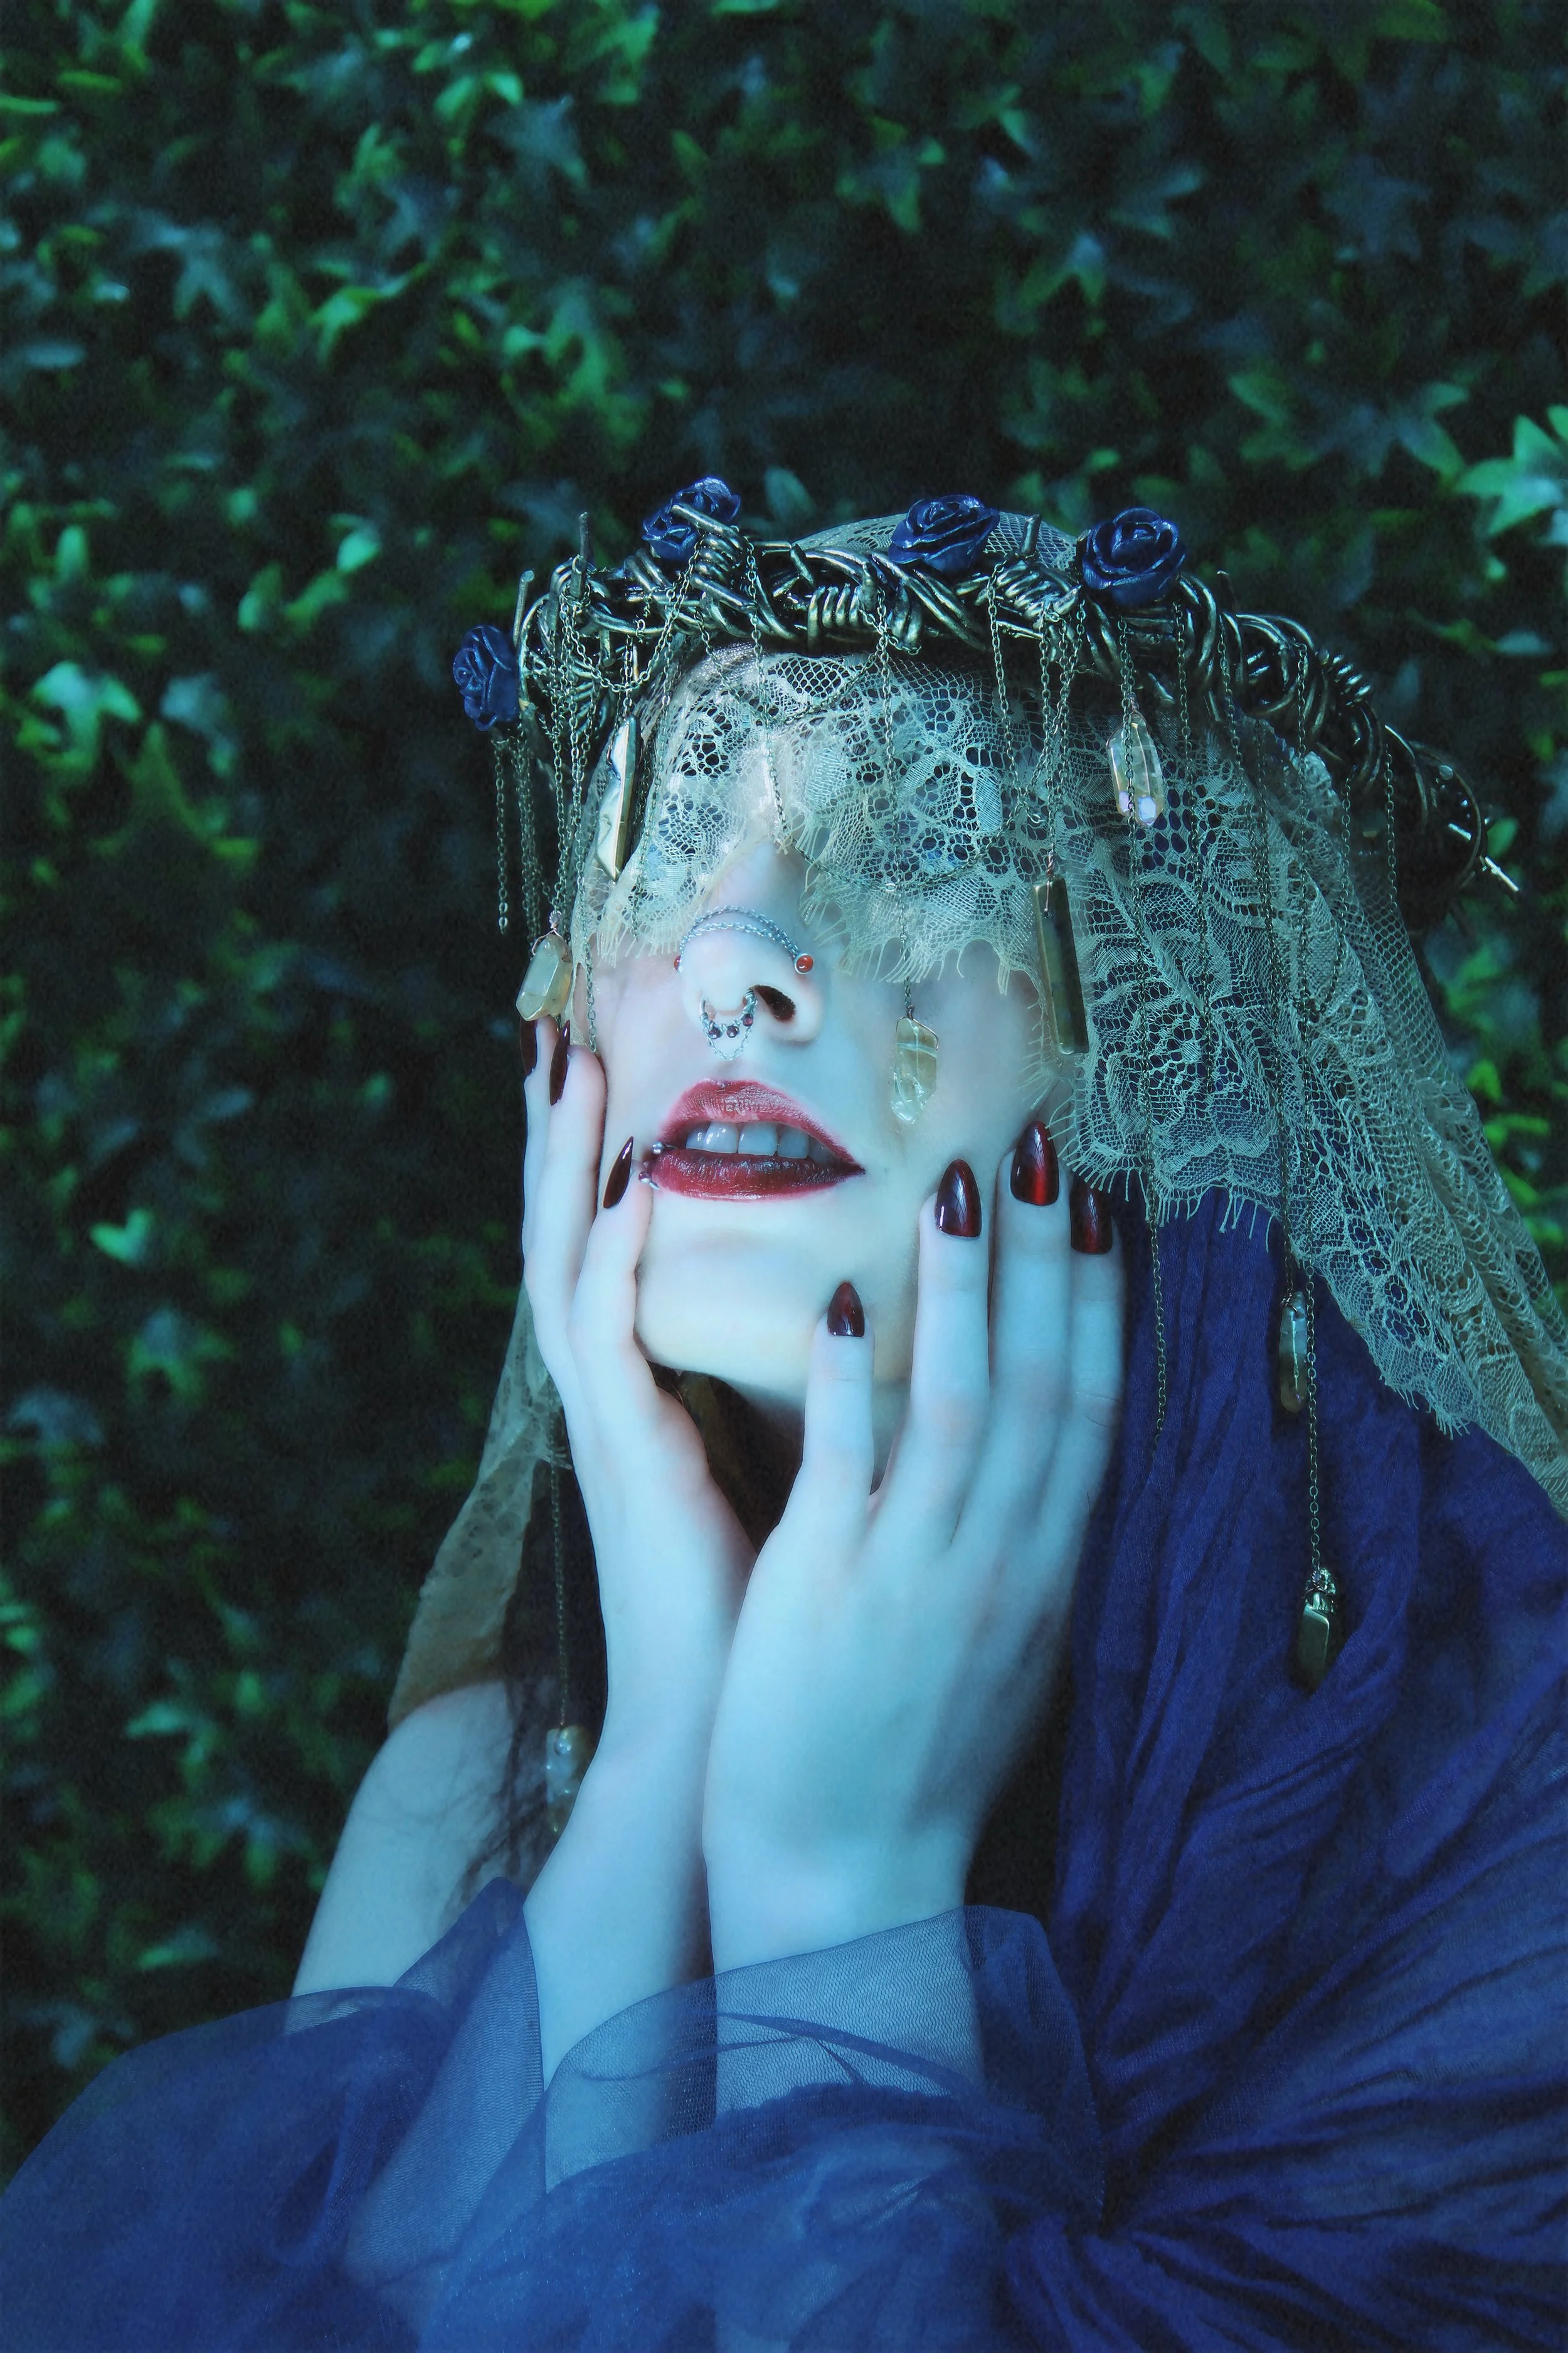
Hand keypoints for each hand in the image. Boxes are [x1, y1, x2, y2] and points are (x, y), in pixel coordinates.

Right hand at [522, 1018, 755, 2074]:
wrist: (727, 1731)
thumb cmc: (767, 1592)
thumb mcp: (791, 1454)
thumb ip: (801, 1373)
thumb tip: (861, 1289)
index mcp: (655, 1383)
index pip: (622, 1239)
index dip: (614, 1145)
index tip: (624, 1048)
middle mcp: (619, 1387)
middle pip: (575, 1225)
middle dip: (570, 1125)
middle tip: (565, 1016)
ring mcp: (610, 1418)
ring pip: (568, 1259)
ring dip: (567, 1157)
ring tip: (570, 1057)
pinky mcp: (623, 1456)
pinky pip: (601, 1336)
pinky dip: (607, 1253)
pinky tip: (624, 1180)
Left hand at [703, 1139, 1123, 1971]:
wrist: (850, 1877)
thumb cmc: (919, 1756)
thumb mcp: (1005, 1646)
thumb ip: (1024, 1547)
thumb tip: (1044, 1457)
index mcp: (1046, 1571)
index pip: (1093, 1410)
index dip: (1102, 1302)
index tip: (1103, 1207)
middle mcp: (1002, 1559)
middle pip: (1045, 1382)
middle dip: (1050, 1260)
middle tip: (1047, 1145)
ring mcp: (920, 1568)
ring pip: (961, 1401)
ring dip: (965, 1287)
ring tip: (956, 1181)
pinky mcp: (832, 1586)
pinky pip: (852, 1463)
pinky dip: (857, 1381)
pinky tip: (850, 1301)